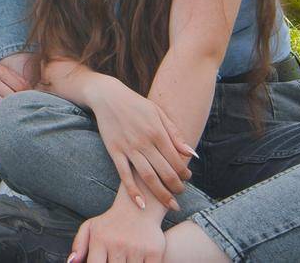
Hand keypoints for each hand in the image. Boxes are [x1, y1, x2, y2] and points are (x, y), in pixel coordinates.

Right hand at [0, 59, 30, 107]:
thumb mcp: (6, 69)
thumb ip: (18, 79)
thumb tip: (32, 91)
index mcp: (1, 72)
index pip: (19, 86)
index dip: (27, 92)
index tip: (32, 96)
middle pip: (11, 96)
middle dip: (20, 101)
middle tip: (27, 104)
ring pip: (3, 104)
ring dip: (12, 107)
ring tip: (19, 109)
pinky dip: (3, 110)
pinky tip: (9, 110)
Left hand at [69, 194, 164, 262]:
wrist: (138, 208)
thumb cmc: (110, 222)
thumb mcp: (90, 227)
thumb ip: (79, 245)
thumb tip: (71, 262)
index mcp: (100, 240)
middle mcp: (118, 244)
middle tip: (116, 260)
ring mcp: (137, 248)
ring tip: (124, 259)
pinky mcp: (154, 252)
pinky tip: (137, 261)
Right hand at [85, 78, 194, 210]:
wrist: (108, 96)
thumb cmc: (136, 104)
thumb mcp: (159, 113)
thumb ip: (175, 134)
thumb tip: (191, 153)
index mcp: (157, 132)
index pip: (176, 160)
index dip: (184, 173)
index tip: (187, 178)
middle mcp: (144, 142)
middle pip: (164, 172)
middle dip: (176, 187)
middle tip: (180, 194)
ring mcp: (128, 148)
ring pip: (147, 177)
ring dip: (160, 194)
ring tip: (169, 204)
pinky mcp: (114, 151)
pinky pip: (124, 175)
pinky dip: (132, 191)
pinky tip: (141, 204)